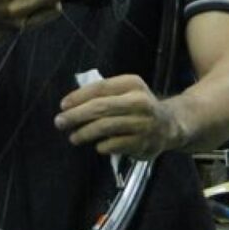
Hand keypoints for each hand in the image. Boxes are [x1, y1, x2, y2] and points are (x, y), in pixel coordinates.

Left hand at [54, 74, 179, 159]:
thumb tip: (70, 104)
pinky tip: (97, 146)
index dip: (79, 96)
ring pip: (105, 127)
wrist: (169, 124)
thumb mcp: (126, 92)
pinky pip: (114, 144)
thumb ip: (104, 94)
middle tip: (60, 122)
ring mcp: (143, 123)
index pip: (100, 87)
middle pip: (101, 107)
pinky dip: (102, 145)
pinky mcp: (143, 142)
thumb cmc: (138, 106)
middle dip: (76, 115)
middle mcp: (140, 101)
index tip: (63, 105)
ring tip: (73, 137)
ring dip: (85, 132)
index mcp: (133, 83)